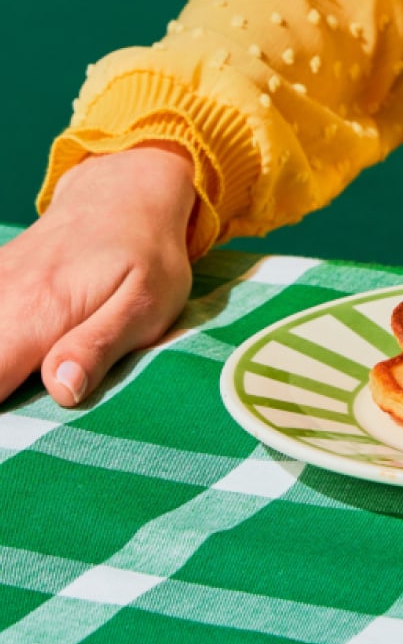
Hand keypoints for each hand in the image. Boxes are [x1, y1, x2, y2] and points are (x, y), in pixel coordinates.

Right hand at [0, 144, 196, 406]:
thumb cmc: (147, 255)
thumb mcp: (145, 304)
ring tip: (28, 386)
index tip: (18, 448)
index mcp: (36, 315)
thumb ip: (99, 346)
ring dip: (3, 370)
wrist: (124, 195)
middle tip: (30, 432)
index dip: (1, 424)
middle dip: (4, 400)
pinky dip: (2, 341)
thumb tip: (60, 391)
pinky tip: (23, 352)